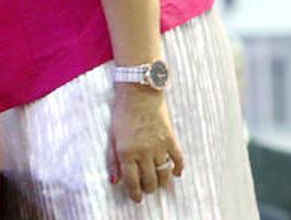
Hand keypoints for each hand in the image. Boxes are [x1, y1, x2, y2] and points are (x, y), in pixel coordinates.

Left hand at [107, 85, 183, 201]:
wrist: (139, 92)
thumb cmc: (122, 113)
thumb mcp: (112, 136)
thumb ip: (113, 159)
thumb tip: (114, 181)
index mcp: (126, 152)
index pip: (132, 181)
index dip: (135, 193)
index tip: (137, 198)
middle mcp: (143, 152)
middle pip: (150, 181)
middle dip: (148, 188)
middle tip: (147, 188)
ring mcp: (159, 147)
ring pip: (164, 175)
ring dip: (162, 182)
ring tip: (159, 183)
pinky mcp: (171, 140)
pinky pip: (178, 160)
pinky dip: (178, 169)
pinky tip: (176, 173)